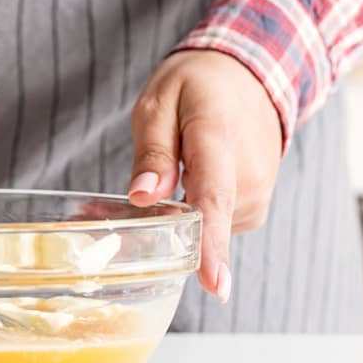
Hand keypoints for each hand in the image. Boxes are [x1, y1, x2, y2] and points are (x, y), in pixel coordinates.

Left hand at [126, 50, 282, 301]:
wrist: (249, 76)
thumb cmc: (198, 86)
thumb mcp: (159, 103)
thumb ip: (153, 152)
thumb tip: (143, 196)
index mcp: (219, 143)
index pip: (214, 201)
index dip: (211, 247)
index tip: (213, 286)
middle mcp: (247, 177)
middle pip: (195, 222)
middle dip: (152, 224)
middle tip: (107, 204)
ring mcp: (256, 195)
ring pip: (202, 227)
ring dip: (173, 218)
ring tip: (156, 181)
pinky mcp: (253, 208)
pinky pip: (214, 224)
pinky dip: (191, 215)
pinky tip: (178, 190)